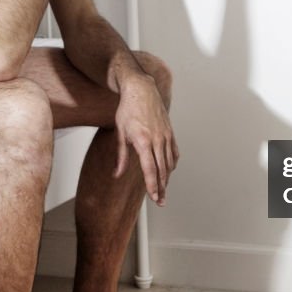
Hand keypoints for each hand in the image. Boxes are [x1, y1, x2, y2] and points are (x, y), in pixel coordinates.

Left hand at [113, 74, 179, 204]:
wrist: (141, 89)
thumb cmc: (128, 109)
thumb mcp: (120, 133)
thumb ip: (121, 156)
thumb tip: (117, 174)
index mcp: (143, 141)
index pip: (150, 169)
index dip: (153, 186)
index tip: (154, 198)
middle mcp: (157, 139)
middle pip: (162, 170)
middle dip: (162, 188)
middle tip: (161, 201)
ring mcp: (166, 135)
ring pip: (169, 162)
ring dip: (167, 178)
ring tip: (164, 190)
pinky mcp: (170, 131)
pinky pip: (174, 151)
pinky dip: (172, 163)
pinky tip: (170, 170)